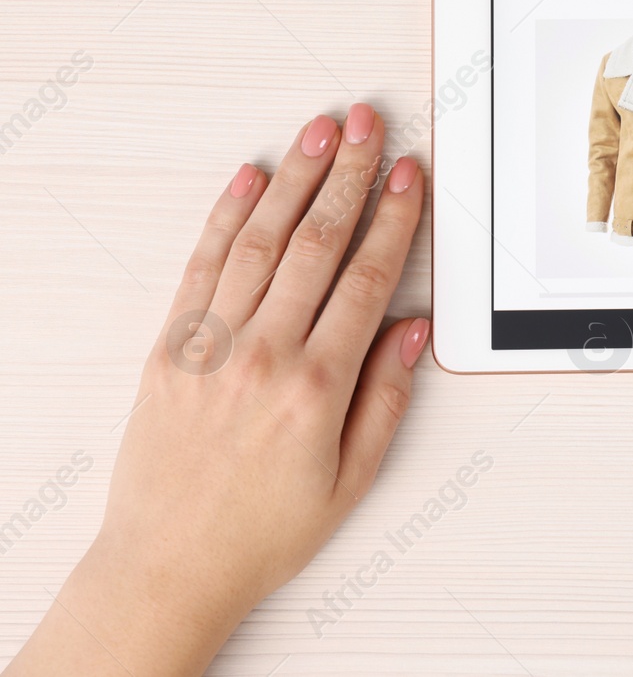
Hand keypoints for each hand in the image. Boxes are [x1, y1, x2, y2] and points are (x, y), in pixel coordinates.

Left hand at [9, 107, 429, 676]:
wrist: (168, 563)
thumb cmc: (261, 531)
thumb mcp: (351, 479)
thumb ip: (386, 399)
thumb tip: (410, 331)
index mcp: (315, 386)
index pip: (365, 278)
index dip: (393, 217)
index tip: (410, 175)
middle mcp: (261, 354)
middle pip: (316, 242)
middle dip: (349, 174)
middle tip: (368, 124)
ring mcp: (210, 346)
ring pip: (261, 240)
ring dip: (293, 178)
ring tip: (317, 132)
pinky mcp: (170, 348)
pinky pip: (203, 267)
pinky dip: (226, 217)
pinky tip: (248, 180)